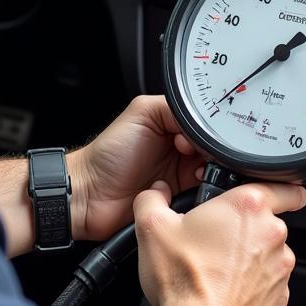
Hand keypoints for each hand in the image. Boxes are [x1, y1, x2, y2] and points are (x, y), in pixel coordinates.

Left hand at [67, 95, 203, 242]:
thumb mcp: (143, 112)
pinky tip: (193, 186)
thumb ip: (175, 108)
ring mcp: (181, 172)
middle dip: (212, 151)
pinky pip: (204, 193)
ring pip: (213, 170)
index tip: (197, 138)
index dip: (207, 129)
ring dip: (210, 171)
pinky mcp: (181, 197)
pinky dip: (204, 190)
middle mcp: (180, 146)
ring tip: (196, 171)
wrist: (92, 195)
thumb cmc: (108, 153)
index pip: (204, 122)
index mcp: (172, 122)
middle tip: (197, 154)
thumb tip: (202, 119)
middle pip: (213, 147)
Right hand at [134, 179, 305, 305]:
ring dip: (248, 257)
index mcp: (247, 207)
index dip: (283, 187)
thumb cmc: (185, 281)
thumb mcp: (151, 227)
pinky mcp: (279, 298)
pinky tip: (224, 290)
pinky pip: (267, 282)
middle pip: (266, 221)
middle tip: (215, 238)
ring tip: (215, 268)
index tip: (277, 192)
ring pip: (267, 253)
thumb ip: (152, 198)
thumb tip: (155, 193)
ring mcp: (279, 269)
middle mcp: (271, 235)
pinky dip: (251, 284)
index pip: (285, 186)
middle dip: (245, 227)